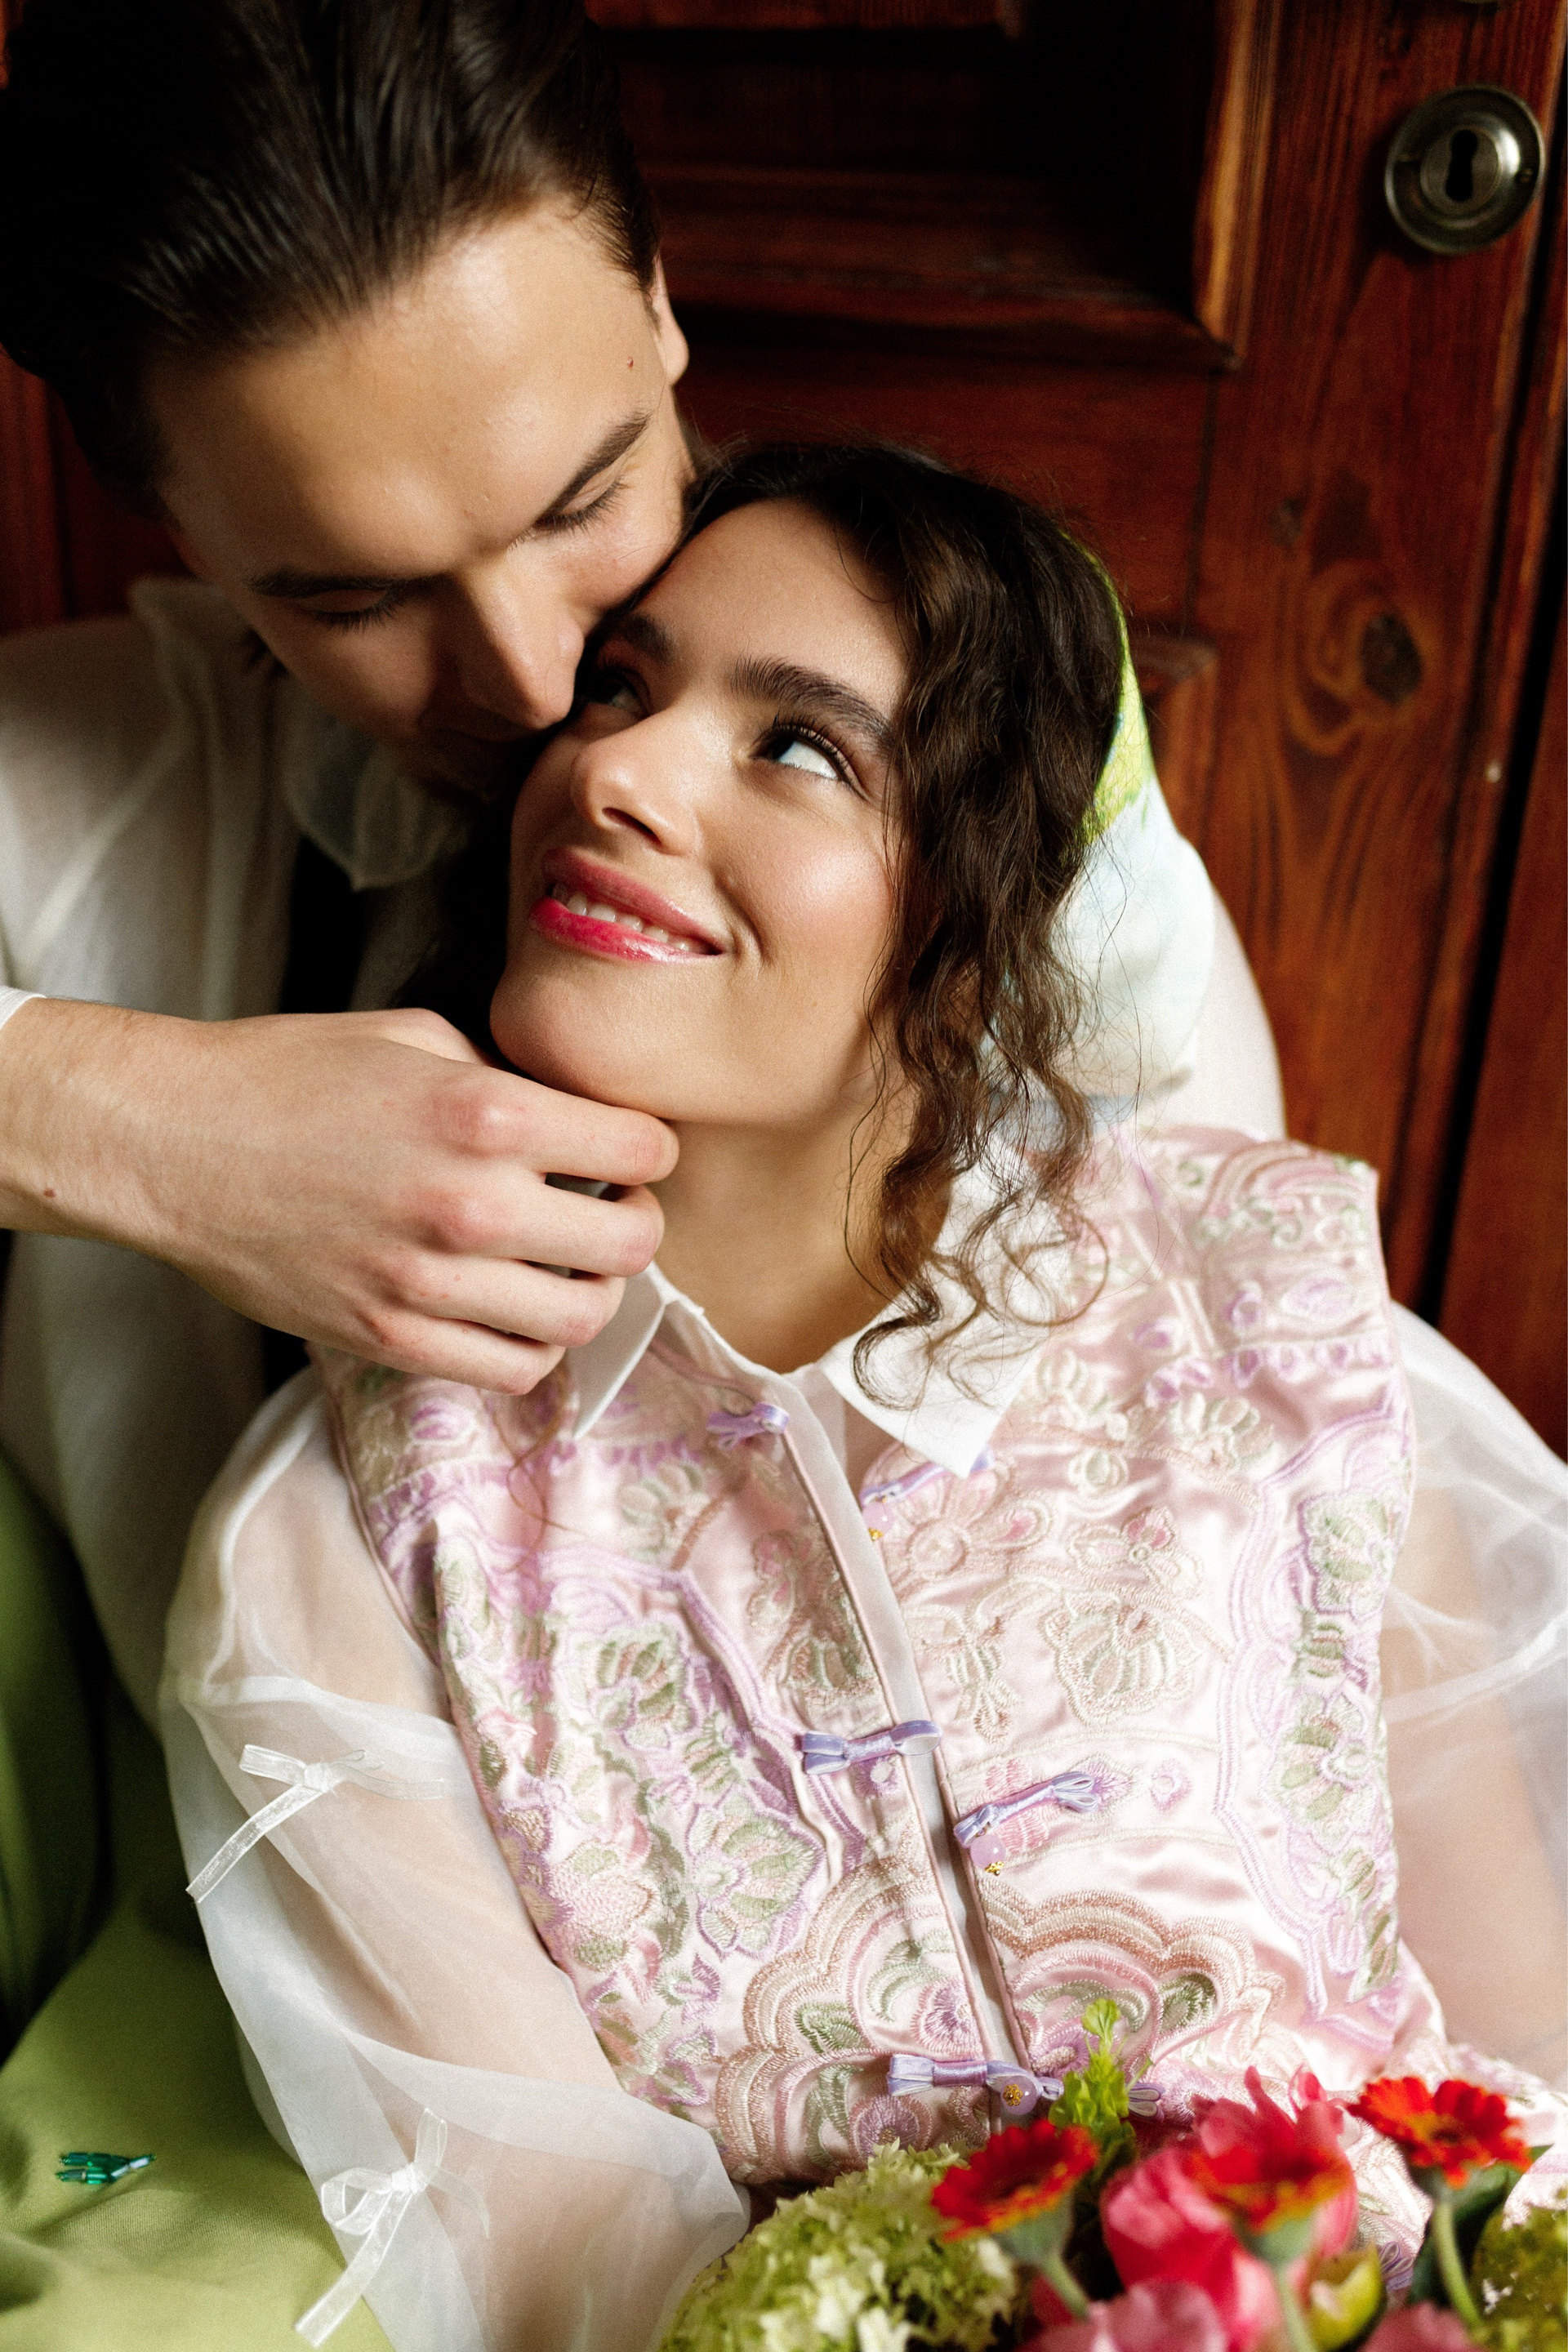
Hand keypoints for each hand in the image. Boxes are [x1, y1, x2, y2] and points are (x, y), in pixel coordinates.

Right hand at [0, 998, 675, 1390]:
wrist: (172, 1142)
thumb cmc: (285, 1074)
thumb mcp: (413, 1036)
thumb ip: (506, 1076)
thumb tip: (574, 1115)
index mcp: (485, 1113)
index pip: (641, 1150)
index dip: (647, 1147)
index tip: (627, 1149)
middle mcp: (469, 1204)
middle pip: (631, 1245)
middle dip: (637, 1221)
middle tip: (611, 1207)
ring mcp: (429, 1281)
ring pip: (581, 1318)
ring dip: (592, 1290)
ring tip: (566, 1264)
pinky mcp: (389, 1336)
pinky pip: (509, 1369)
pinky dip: (531, 1344)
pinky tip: (514, 1309)